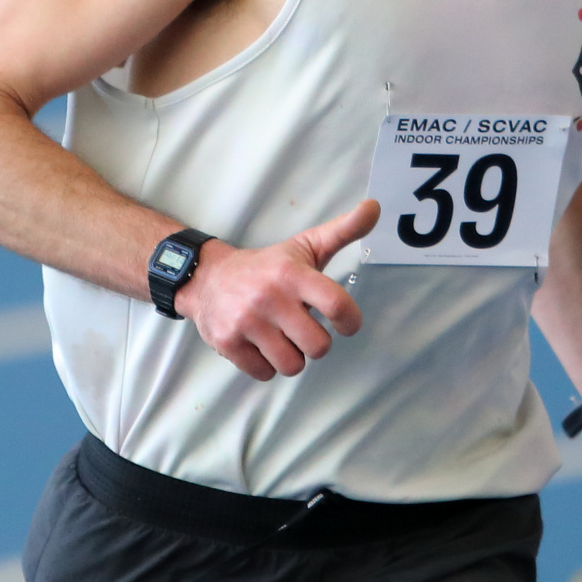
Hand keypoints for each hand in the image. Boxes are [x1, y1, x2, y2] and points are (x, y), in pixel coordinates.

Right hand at [174, 201, 378, 379]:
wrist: (207, 277)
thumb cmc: (267, 266)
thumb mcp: (305, 245)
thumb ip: (344, 230)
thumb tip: (375, 207)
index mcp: (293, 274)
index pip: (336, 304)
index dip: (350, 322)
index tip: (346, 323)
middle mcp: (270, 297)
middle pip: (318, 346)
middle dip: (316, 342)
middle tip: (303, 328)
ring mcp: (246, 321)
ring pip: (292, 366)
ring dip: (291, 357)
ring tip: (281, 337)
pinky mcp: (228, 342)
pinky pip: (265, 374)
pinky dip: (266, 365)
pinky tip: (259, 344)